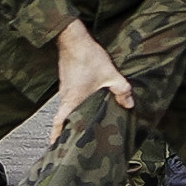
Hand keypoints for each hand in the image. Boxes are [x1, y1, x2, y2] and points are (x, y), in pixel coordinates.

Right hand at [49, 19, 130, 140]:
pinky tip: (85, 107)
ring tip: (79, 129)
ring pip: (67, 109)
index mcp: (72, 100)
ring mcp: (65, 89)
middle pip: (62, 119)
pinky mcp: (68, 82)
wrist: (74, 38)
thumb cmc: (87, 57)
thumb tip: (129, 104)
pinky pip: (70, 99)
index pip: (59, 123)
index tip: (56, 146)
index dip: (57, 136)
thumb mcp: (110, 75)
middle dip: (65, 132)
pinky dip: (75, 107)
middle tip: (70, 143)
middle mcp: (65, 97)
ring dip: (71, 119)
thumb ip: (121, 90)